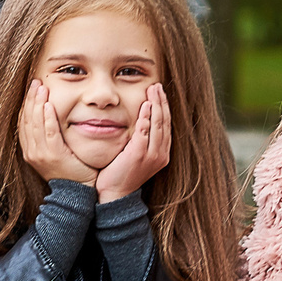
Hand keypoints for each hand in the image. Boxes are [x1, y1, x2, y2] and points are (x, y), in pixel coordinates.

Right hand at [18, 80, 92, 185]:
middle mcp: (31, 152)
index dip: (26, 103)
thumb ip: (50, 136)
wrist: (78, 192)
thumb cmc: (71, 170)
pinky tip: (48, 105)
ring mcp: (40, 155)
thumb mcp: (55, 151)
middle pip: (26, 119)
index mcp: (30, 150)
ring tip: (41, 87)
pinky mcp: (53, 156)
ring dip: (37, 103)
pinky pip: (48, 133)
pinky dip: (47, 119)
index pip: (23, 122)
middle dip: (30, 98)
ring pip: (35, 124)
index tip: (31, 88)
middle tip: (35, 82)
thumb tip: (50, 115)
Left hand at [95, 83, 171, 204]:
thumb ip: (140, 140)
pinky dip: (146, 117)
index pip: (166, 126)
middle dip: (162, 102)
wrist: (115, 194)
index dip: (164, 108)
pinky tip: (145, 105)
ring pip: (158, 124)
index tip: (160, 93)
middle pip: (164, 122)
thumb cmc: (122, 174)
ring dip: (156, 105)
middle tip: (157, 86)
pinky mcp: (138, 154)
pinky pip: (145, 132)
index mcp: (162, 154)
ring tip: (153, 90)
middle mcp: (160, 154)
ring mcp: (151, 155)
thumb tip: (139, 124)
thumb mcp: (135, 156)